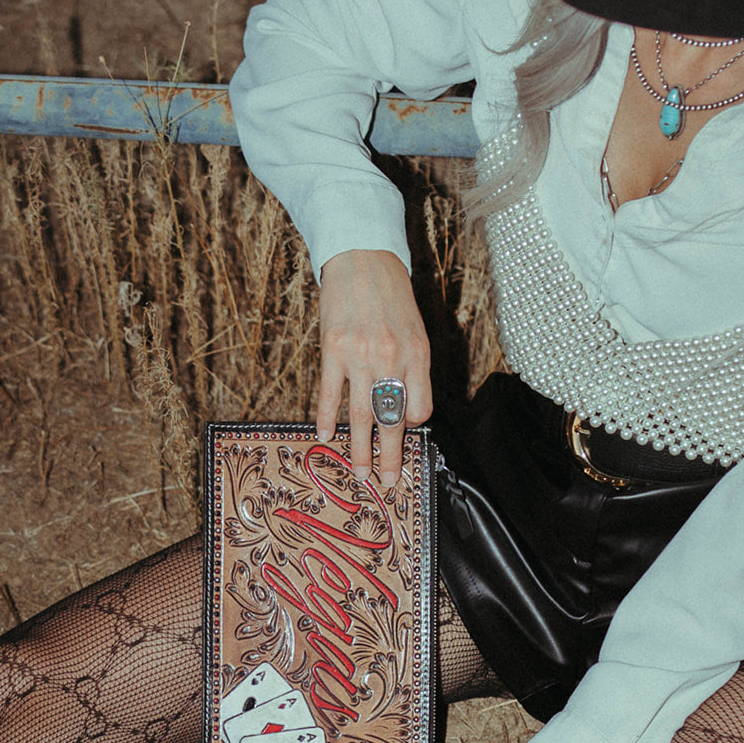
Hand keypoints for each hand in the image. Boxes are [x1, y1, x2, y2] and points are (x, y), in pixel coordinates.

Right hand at [316, 249, 431, 486]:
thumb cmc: (391, 297)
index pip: (419, 408)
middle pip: (392, 420)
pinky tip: (324, 436)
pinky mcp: (333, 352)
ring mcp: (360, 357)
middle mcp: (391, 359)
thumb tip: (404, 407)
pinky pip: (329, 394)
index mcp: (417, 355)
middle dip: (390, 457)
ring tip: (358, 473)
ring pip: (361, 416)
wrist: (362, 259)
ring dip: (360, 450)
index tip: (403, 434)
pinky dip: (326, 418)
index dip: (412, 426)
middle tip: (387, 483)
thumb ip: (412, 368)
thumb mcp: (415, 331)